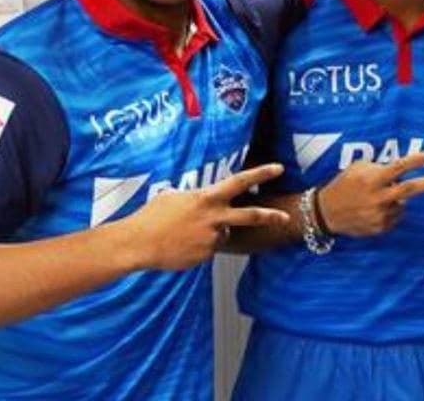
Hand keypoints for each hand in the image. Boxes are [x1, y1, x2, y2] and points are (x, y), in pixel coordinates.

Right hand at [121, 163, 289, 270]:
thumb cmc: (151, 217)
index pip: (240, 181)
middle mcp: (214, 218)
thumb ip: (194, 197)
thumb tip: (199, 199)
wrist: (138, 243)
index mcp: (206, 198)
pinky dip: (198, 247)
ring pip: (221, 234)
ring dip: (211, 233)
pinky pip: (208, 250)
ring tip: (184, 233)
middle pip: (250, 215)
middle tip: (285, 216)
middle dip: (270, 216)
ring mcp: (211, 238)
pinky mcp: (205, 256)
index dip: (261, 174)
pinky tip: (180, 245)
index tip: (278, 168)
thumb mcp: (173, 197)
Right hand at [318, 152, 423, 235]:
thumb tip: (400, 172)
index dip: (416, 160)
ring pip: (402, 203)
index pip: (398, 167)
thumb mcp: (357, 168)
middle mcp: (378, 198)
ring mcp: (380, 215)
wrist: (326, 213)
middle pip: (410, 189)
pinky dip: (390, 210)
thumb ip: (379, 167)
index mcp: (372, 180)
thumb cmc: (344, 185)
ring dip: (396, 198)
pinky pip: (396, 216)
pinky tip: (373, 209)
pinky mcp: (380, 228)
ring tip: (375, 198)